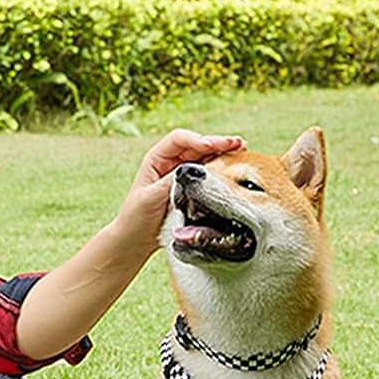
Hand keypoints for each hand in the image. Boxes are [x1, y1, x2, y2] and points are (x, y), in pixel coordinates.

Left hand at [114, 129, 244, 255]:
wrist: (136, 239)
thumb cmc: (136, 217)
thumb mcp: (150, 198)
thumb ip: (170, 182)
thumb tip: (193, 170)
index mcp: (156, 159)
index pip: (179, 140)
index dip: (197, 139)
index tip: (211, 146)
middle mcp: (171, 162)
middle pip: (197, 144)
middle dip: (217, 142)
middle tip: (238, 144)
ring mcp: (183, 174)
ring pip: (206, 157)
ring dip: (223, 152)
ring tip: (242, 150)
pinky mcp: (192, 187)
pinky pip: (209, 173)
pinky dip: (222, 168)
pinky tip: (235, 166)